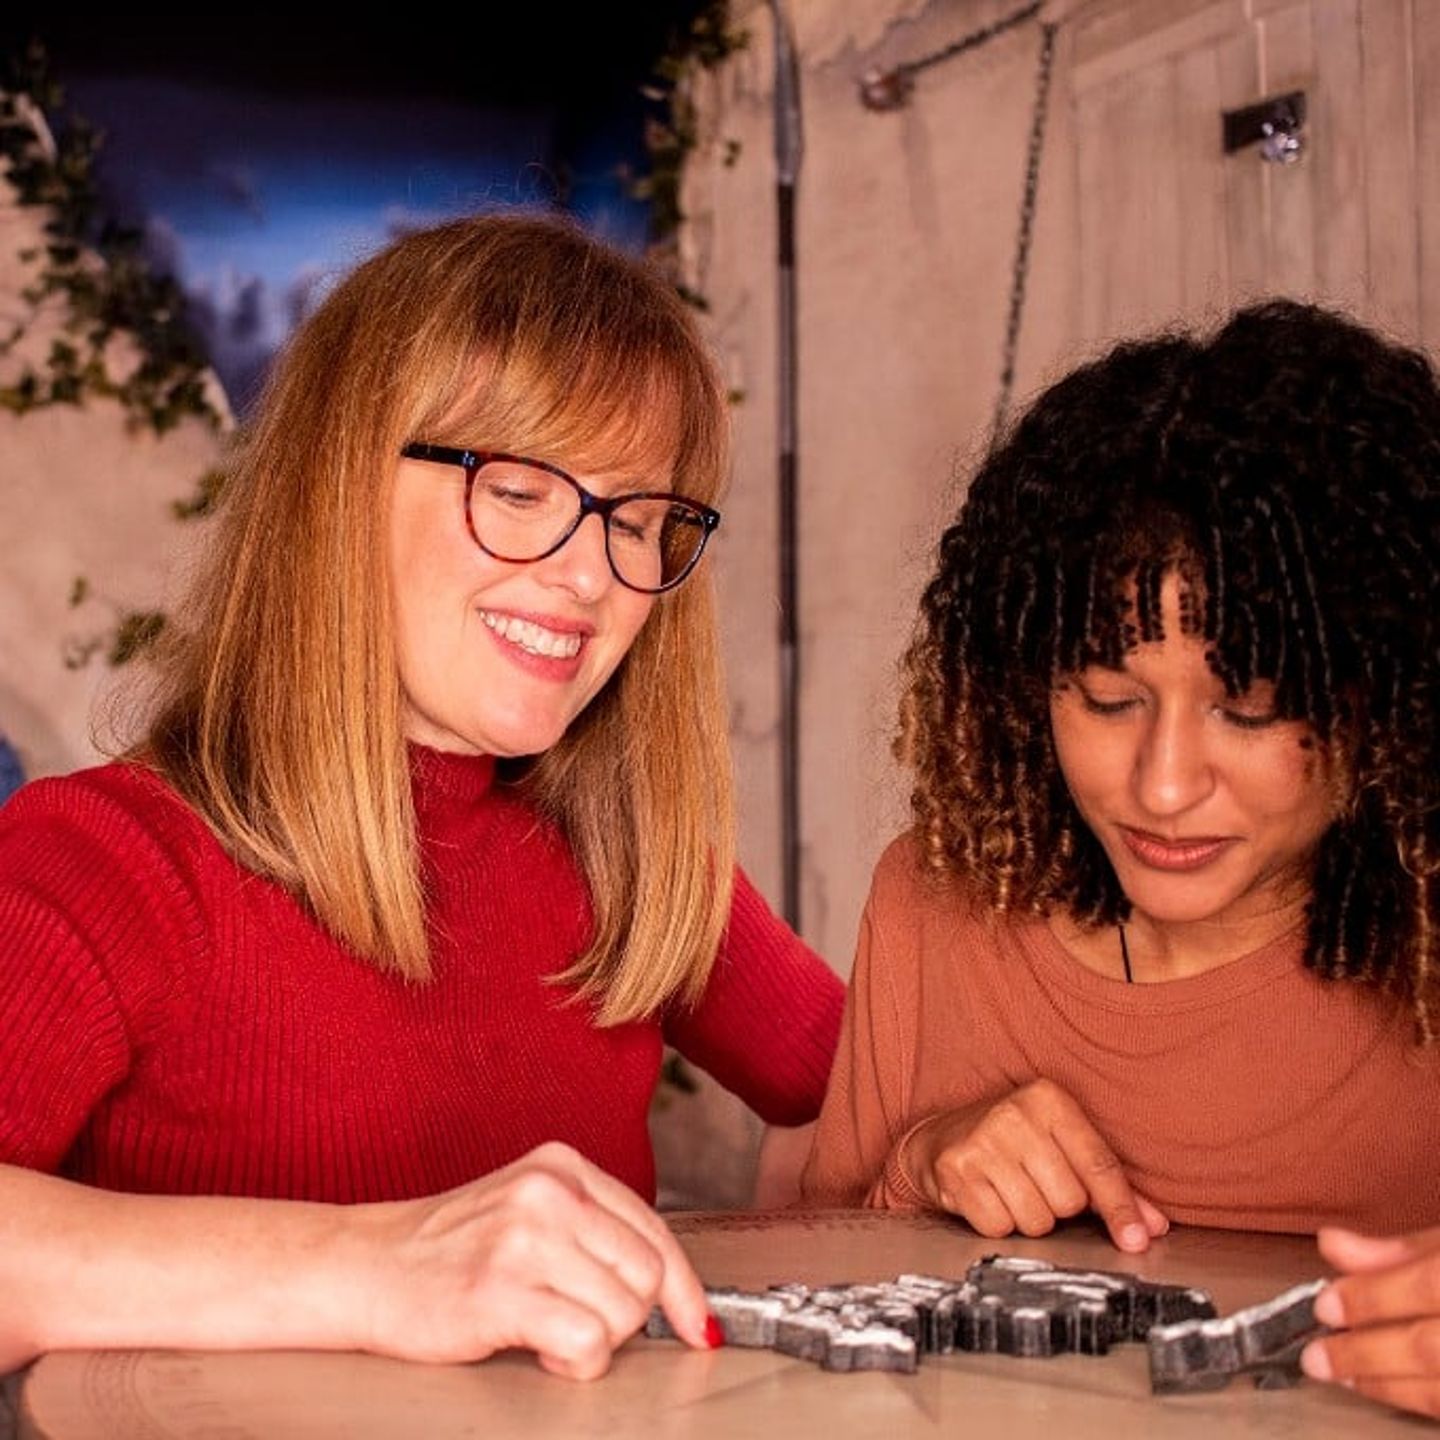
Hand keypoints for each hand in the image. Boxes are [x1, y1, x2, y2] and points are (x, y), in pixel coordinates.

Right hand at [354, 1142, 711, 1379]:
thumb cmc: (450, 1249)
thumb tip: (670, 1290)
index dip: (684, 1288)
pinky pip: (586, 1344)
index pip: (654, 1230)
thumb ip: (593, 1232)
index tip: (698, 1325)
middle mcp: (549, 1192)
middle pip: (647, 1275)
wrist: (365, 1266)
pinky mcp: (500, 1290)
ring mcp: (524, 1237)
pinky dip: (572, 1361)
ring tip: (546, 1328)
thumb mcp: (529, 1210)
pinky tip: (538, 1345)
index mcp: (563, 1166)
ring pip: (622, 1314)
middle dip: (626, 1317)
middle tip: (579, 1322)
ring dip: (594, 1341)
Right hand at [897, 1079, 1167, 1252]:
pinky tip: (987, 1198)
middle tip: (1036, 1186)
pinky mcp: (955, 1170)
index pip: (1098, 1164)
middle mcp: (1015, 1114)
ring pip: (1035, 1221)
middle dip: (1058, 1207)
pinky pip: (999, 1228)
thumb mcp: (1062, 1147)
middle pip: (1068, 1201)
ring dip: (1028, 1218)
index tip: (1136, 1241)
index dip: (1120, 1207)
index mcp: (1050, 1099)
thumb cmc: (1015, 1145)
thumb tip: (1151, 1229)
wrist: (941, 1138)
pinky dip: (997, 1223)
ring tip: (1011, 1190)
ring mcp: (982, 1141)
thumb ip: (1108, 1185)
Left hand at [1300, 1224, 1439, 1418]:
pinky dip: (1428, 1401)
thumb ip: (1405, 1249)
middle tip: (1318, 1356)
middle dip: (1369, 1354)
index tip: (1324, 1305)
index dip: (1372, 1298)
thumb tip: (1334, 1246)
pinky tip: (1396, 1391)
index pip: (1427, 1285)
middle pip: (1434, 1348)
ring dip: (1393, 1387)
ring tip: (1347, 1376)